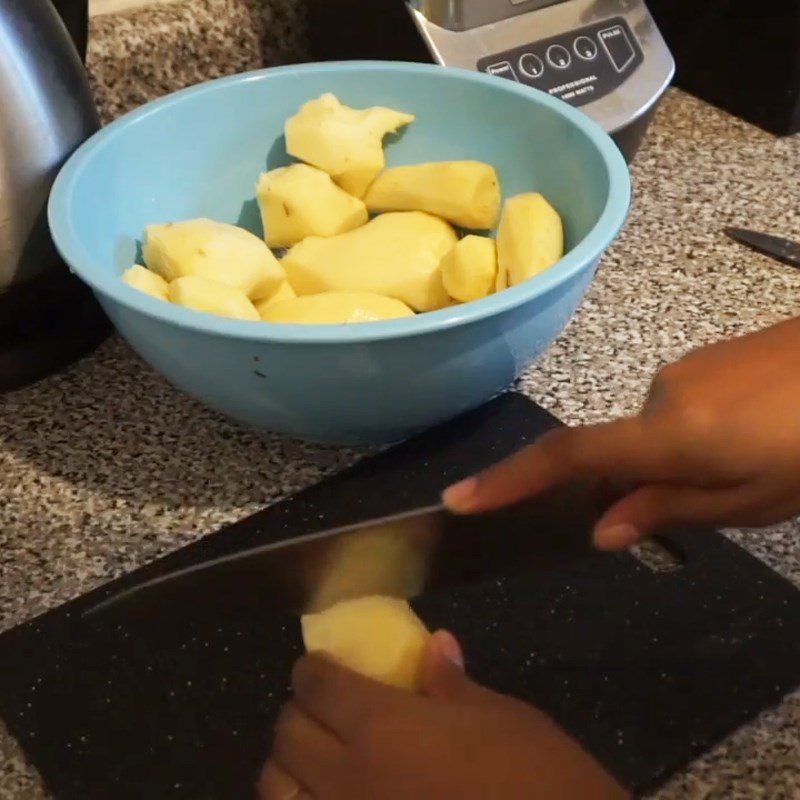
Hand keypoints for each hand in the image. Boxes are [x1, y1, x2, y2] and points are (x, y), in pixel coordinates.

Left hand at [258, 632, 627, 799]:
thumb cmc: (539, 778)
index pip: (318, 687)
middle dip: (299, 713)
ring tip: (316, 763)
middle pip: (288, 735)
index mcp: (384, 729)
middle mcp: (349, 781)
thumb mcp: (502, 718)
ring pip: (277, 794)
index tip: (322, 667)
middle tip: (325, 709)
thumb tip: (434, 647)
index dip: (314, 670)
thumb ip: (451, 685)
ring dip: (288, 769)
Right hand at [444, 316, 799, 548]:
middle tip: (722, 501)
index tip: (461, 498)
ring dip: (684, 460)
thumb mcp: (754, 498)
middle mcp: (660, 394)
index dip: (510, 479)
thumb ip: (671, 508)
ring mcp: (682, 370)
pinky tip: (757, 434)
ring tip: (757, 465)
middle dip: (653, 484)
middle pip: (623, 452)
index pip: (569, 457)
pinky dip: (700, 434)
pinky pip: (680, 407)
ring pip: (657, 433)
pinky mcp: (705, 357)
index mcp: (670, 436)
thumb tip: (602, 529)